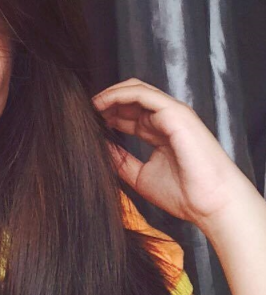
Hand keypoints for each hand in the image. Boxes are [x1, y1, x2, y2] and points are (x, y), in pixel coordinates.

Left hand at [92, 78, 256, 229]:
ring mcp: (172, 113)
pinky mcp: (175, 112)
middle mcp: (165, 119)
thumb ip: (120, 159)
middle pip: (130, 99)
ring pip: (135, 90)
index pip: (129, 114)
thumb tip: (98, 145)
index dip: (107, 114)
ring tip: (90, 106)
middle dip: (106, 102)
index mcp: (159, 132)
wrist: (210, 205)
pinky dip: (119, 95)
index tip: (87, 122)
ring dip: (110, 95)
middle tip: (84, 112)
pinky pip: (142, 94)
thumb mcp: (139, 175)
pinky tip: (102, 104)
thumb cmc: (183, 195)